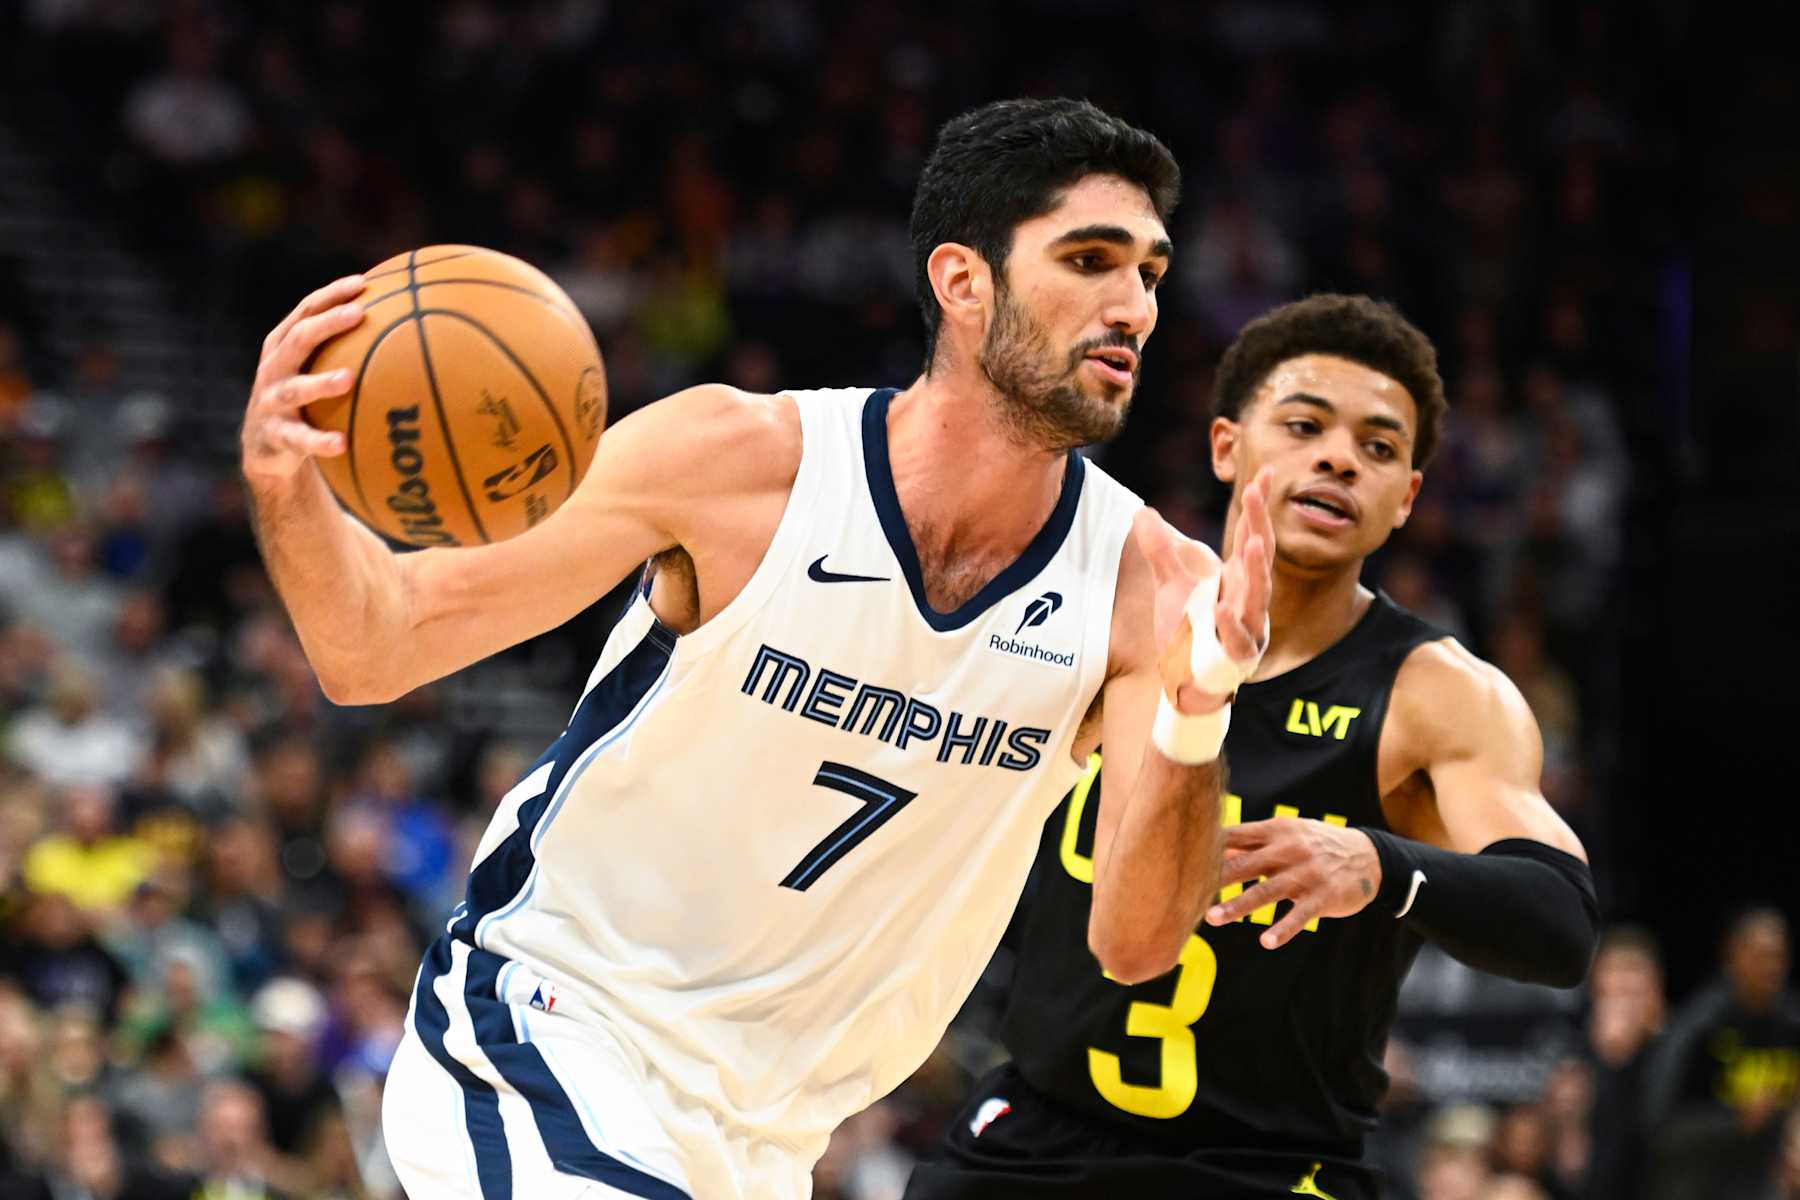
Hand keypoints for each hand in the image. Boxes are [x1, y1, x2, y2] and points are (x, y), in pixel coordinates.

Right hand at [241, 275, 366, 484]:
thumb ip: (347, 349)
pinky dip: (319, 441)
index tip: (362, 283)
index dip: (331, 295)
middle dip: (327, 324)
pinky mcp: (275, 436)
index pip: (306, 311)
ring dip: (322, 383)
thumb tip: (408, 324)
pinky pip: (300, 439)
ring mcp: (271, 402)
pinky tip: (342, 443)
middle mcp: (274, 368)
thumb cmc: (305, 400)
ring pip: (296, 389)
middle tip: (359, 314)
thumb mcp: (314, 369)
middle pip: (299, 339)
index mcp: (283, 346)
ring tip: (349, 379)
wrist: (265, 448)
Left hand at [1132, 467, 1273, 711]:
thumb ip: (1160, 550)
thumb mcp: (1170, 585)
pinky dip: (1231, 624)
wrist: (1185, 683)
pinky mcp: (1238, 656)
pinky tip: (1222, 607)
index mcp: (1238, 579)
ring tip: (1253, 542)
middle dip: (1259, 525)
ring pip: (1257, 596)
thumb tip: (1142, 511)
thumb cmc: (1187, 633)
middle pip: (1260, 556)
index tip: (1268, 472)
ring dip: (1258, 570)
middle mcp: (1249, 598)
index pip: (1253, 534)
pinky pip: (1239, 639)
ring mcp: (1248, 627)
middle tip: (1255, 493)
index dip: (1259, 505)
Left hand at [1204, 817, 1382, 947]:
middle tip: (1187, 891)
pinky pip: (1299, 915)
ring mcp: (1307, 873)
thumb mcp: (1287, 836)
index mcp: (1277, 831)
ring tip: (1214, 918)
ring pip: (1267, 891)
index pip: (1236, 836)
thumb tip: (1213, 848)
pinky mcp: (1324, 896)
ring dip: (1239, 905)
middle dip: (1216, 878)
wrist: (1369, 857)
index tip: (1181, 856)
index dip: (1209, 846)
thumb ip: (1252, 843)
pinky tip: (1266, 941)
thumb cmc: (1315, 846)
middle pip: (1245, 863)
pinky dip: (1283, 928)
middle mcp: (1289, 849)